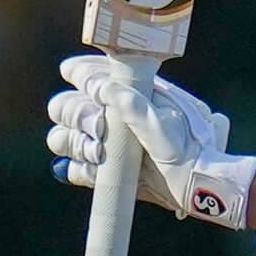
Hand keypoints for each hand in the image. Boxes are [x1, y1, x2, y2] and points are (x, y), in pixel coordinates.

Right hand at [47, 55, 255, 229]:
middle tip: (99, 126)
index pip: (90, 73)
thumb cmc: (186, 145)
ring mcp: (103, 143)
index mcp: (127, 92)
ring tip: (99, 151)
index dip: (79, 73)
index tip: (80, 79)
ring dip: (75, 142)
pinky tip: (96, 167)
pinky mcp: (101, 170)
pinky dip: (78, 169)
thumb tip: (102, 88)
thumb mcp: (163, 123)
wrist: (193, 182)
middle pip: (64, 105)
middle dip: (76, 113)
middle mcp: (109, 115)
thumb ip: (133, 105)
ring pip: (62, 137)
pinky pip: (72, 169)